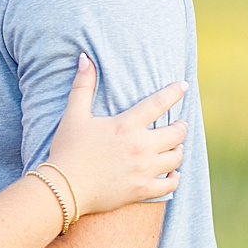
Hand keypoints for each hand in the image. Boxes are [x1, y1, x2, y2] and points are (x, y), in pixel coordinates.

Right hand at [44, 54, 187, 215]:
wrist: (63, 188)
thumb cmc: (67, 149)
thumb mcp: (73, 115)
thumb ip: (82, 86)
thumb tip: (84, 58)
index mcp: (126, 125)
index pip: (158, 103)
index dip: (174, 92)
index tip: (183, 85)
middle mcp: (141, 146)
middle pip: (176, 133)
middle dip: (179, 127)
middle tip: (178, 125)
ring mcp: (144, 169)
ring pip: (176, 157)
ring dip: (177, 151)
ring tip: (174, 148)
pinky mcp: (143, 190)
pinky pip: (171, 184)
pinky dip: (174, 177)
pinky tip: (170, 173)